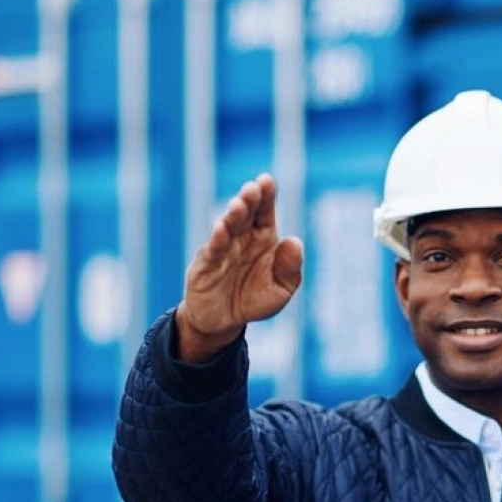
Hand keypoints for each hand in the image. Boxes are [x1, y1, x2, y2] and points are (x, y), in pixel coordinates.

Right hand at [174, 173, 303, 361]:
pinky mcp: (206, 265)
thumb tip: (295, 241)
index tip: (267, 180)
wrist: (224, 321)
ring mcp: (222, 249)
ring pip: (228, 228)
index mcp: (263, 237)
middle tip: (252, 189)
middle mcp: (241, 237)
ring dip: (233, 216)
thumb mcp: (281, 288)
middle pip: (246, 214)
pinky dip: (217, 239)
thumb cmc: (255, 299)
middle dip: (248, 200)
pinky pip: (212, 250)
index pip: (265, 211)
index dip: (266, 196)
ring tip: (238, 205)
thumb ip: (290, 267)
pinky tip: (221, 229)